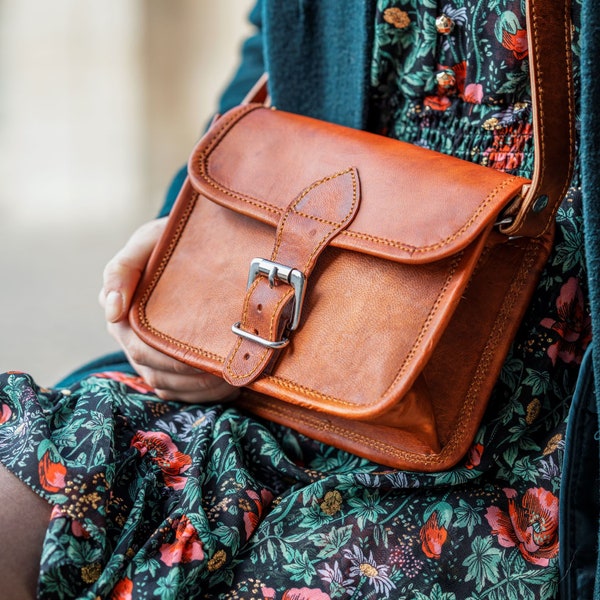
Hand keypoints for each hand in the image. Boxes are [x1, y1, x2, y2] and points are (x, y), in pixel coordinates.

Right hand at [99, 218, 238, 402]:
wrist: (192, 243)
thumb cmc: (168, 241)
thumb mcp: (146, 242)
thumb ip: (123, 268)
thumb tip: (112, 311)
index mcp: (121, 313)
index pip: (139, 346)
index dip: (170, 357)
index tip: (201, 356)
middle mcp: (131, 338)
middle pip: (155, 371)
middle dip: (191, 376)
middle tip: (226, 370)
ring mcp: (149, 355)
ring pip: (168, 386)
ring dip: (201, 389)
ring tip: (233, 379)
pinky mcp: (167, 366)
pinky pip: (179, 391)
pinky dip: (204, 394)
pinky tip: (229, 384)